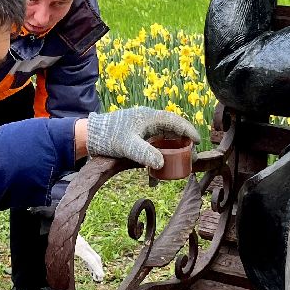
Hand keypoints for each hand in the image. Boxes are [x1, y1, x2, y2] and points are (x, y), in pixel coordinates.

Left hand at [84, 107, 199, 169]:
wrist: (90, 136)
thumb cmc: (109, 136)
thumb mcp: (128, 145)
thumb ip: (145, 153)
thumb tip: (162, 163)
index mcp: (150, 117)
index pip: (176, 121)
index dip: (189, 131)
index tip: (198, 141)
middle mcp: (148, 121)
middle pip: (171, 130)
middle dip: (182, 143)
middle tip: (190, 156)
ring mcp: (142, 129)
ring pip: (163, 138)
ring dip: (170, 150)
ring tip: (176, 164)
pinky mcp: (136, 136)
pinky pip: (152, 145)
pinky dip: (157, 156)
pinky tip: (155, 171)